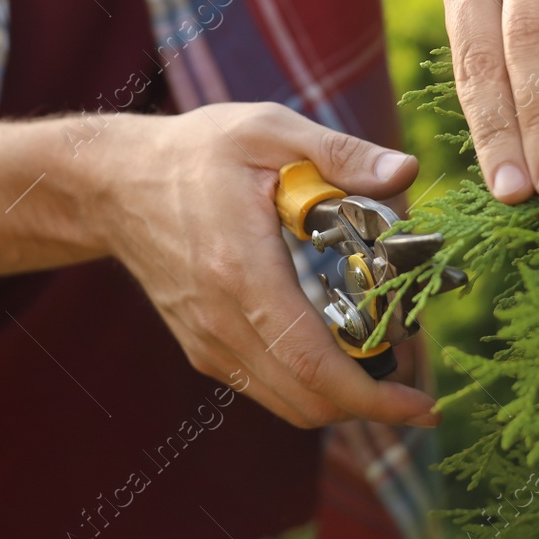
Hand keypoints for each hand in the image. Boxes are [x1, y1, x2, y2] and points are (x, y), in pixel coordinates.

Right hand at [83, 102, 438, 428]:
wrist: (115, 184)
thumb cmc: (195, 153)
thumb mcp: (269, 131)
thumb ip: (340, 153)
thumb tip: (405, 174)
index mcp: (243, 273)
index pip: (315, 366)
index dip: (376, 398)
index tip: (423, 406)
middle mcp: (221, 322)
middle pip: (309, 400)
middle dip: (372, 404)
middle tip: (416, 380)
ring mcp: (207, 341)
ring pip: (289, 404)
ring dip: (342, 398)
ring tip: (382, 363)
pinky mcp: (201, 347)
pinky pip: (265, 387)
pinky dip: (309, 386)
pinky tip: (335, 350)